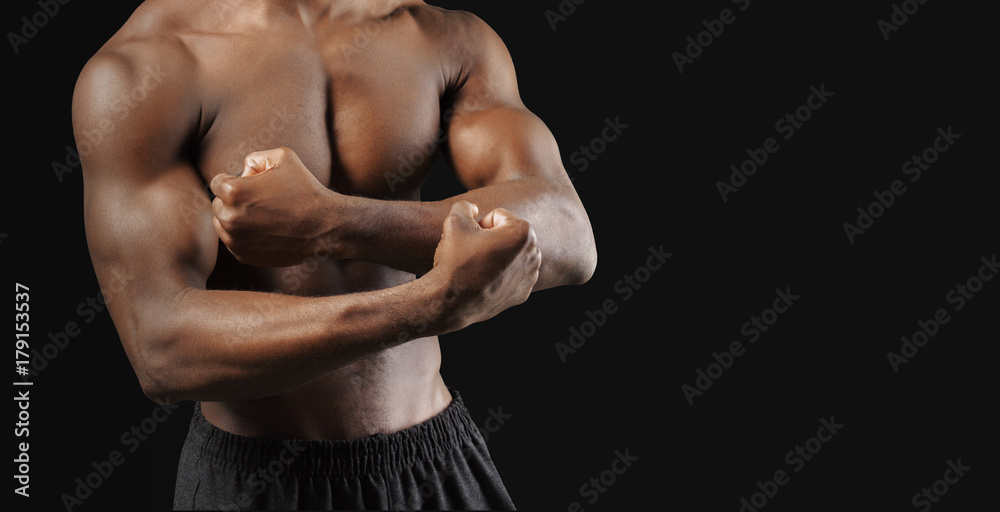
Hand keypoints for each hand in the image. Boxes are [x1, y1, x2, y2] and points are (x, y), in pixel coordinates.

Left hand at [209, 147, 344, 265]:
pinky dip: (244, 236)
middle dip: (232, 201)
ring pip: (222, 225)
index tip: (250, 185)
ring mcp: (236, 240)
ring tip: (261, 216)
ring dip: (235, 219)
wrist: (324, 226)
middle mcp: (230, 217)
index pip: (216, 182)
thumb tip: (241, 171)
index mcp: (234, 191)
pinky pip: (233, 242)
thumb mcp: (283, 157)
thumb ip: (255, 158)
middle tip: (259, 201)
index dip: (233, 180)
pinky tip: (264, 230)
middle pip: (217, 205)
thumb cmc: (305, 189)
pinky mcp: (244, 256)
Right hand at [429, 201, 540, 330]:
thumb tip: (473, 208)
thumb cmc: (455, 260)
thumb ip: (465, 207)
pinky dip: (499, 275)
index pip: (498, 216)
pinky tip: (484, 281)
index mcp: (523, 232)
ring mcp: (530, 276)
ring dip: (496, 256)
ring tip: (478, 267)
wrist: (450, 301)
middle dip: (491, 239)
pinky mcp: (523, 293)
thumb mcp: (455, 221)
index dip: (479, 225)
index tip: (470, 239)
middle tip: (473, 253)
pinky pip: (511, 275)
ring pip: (510, 254)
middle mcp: (533, 254)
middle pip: (507, 234)